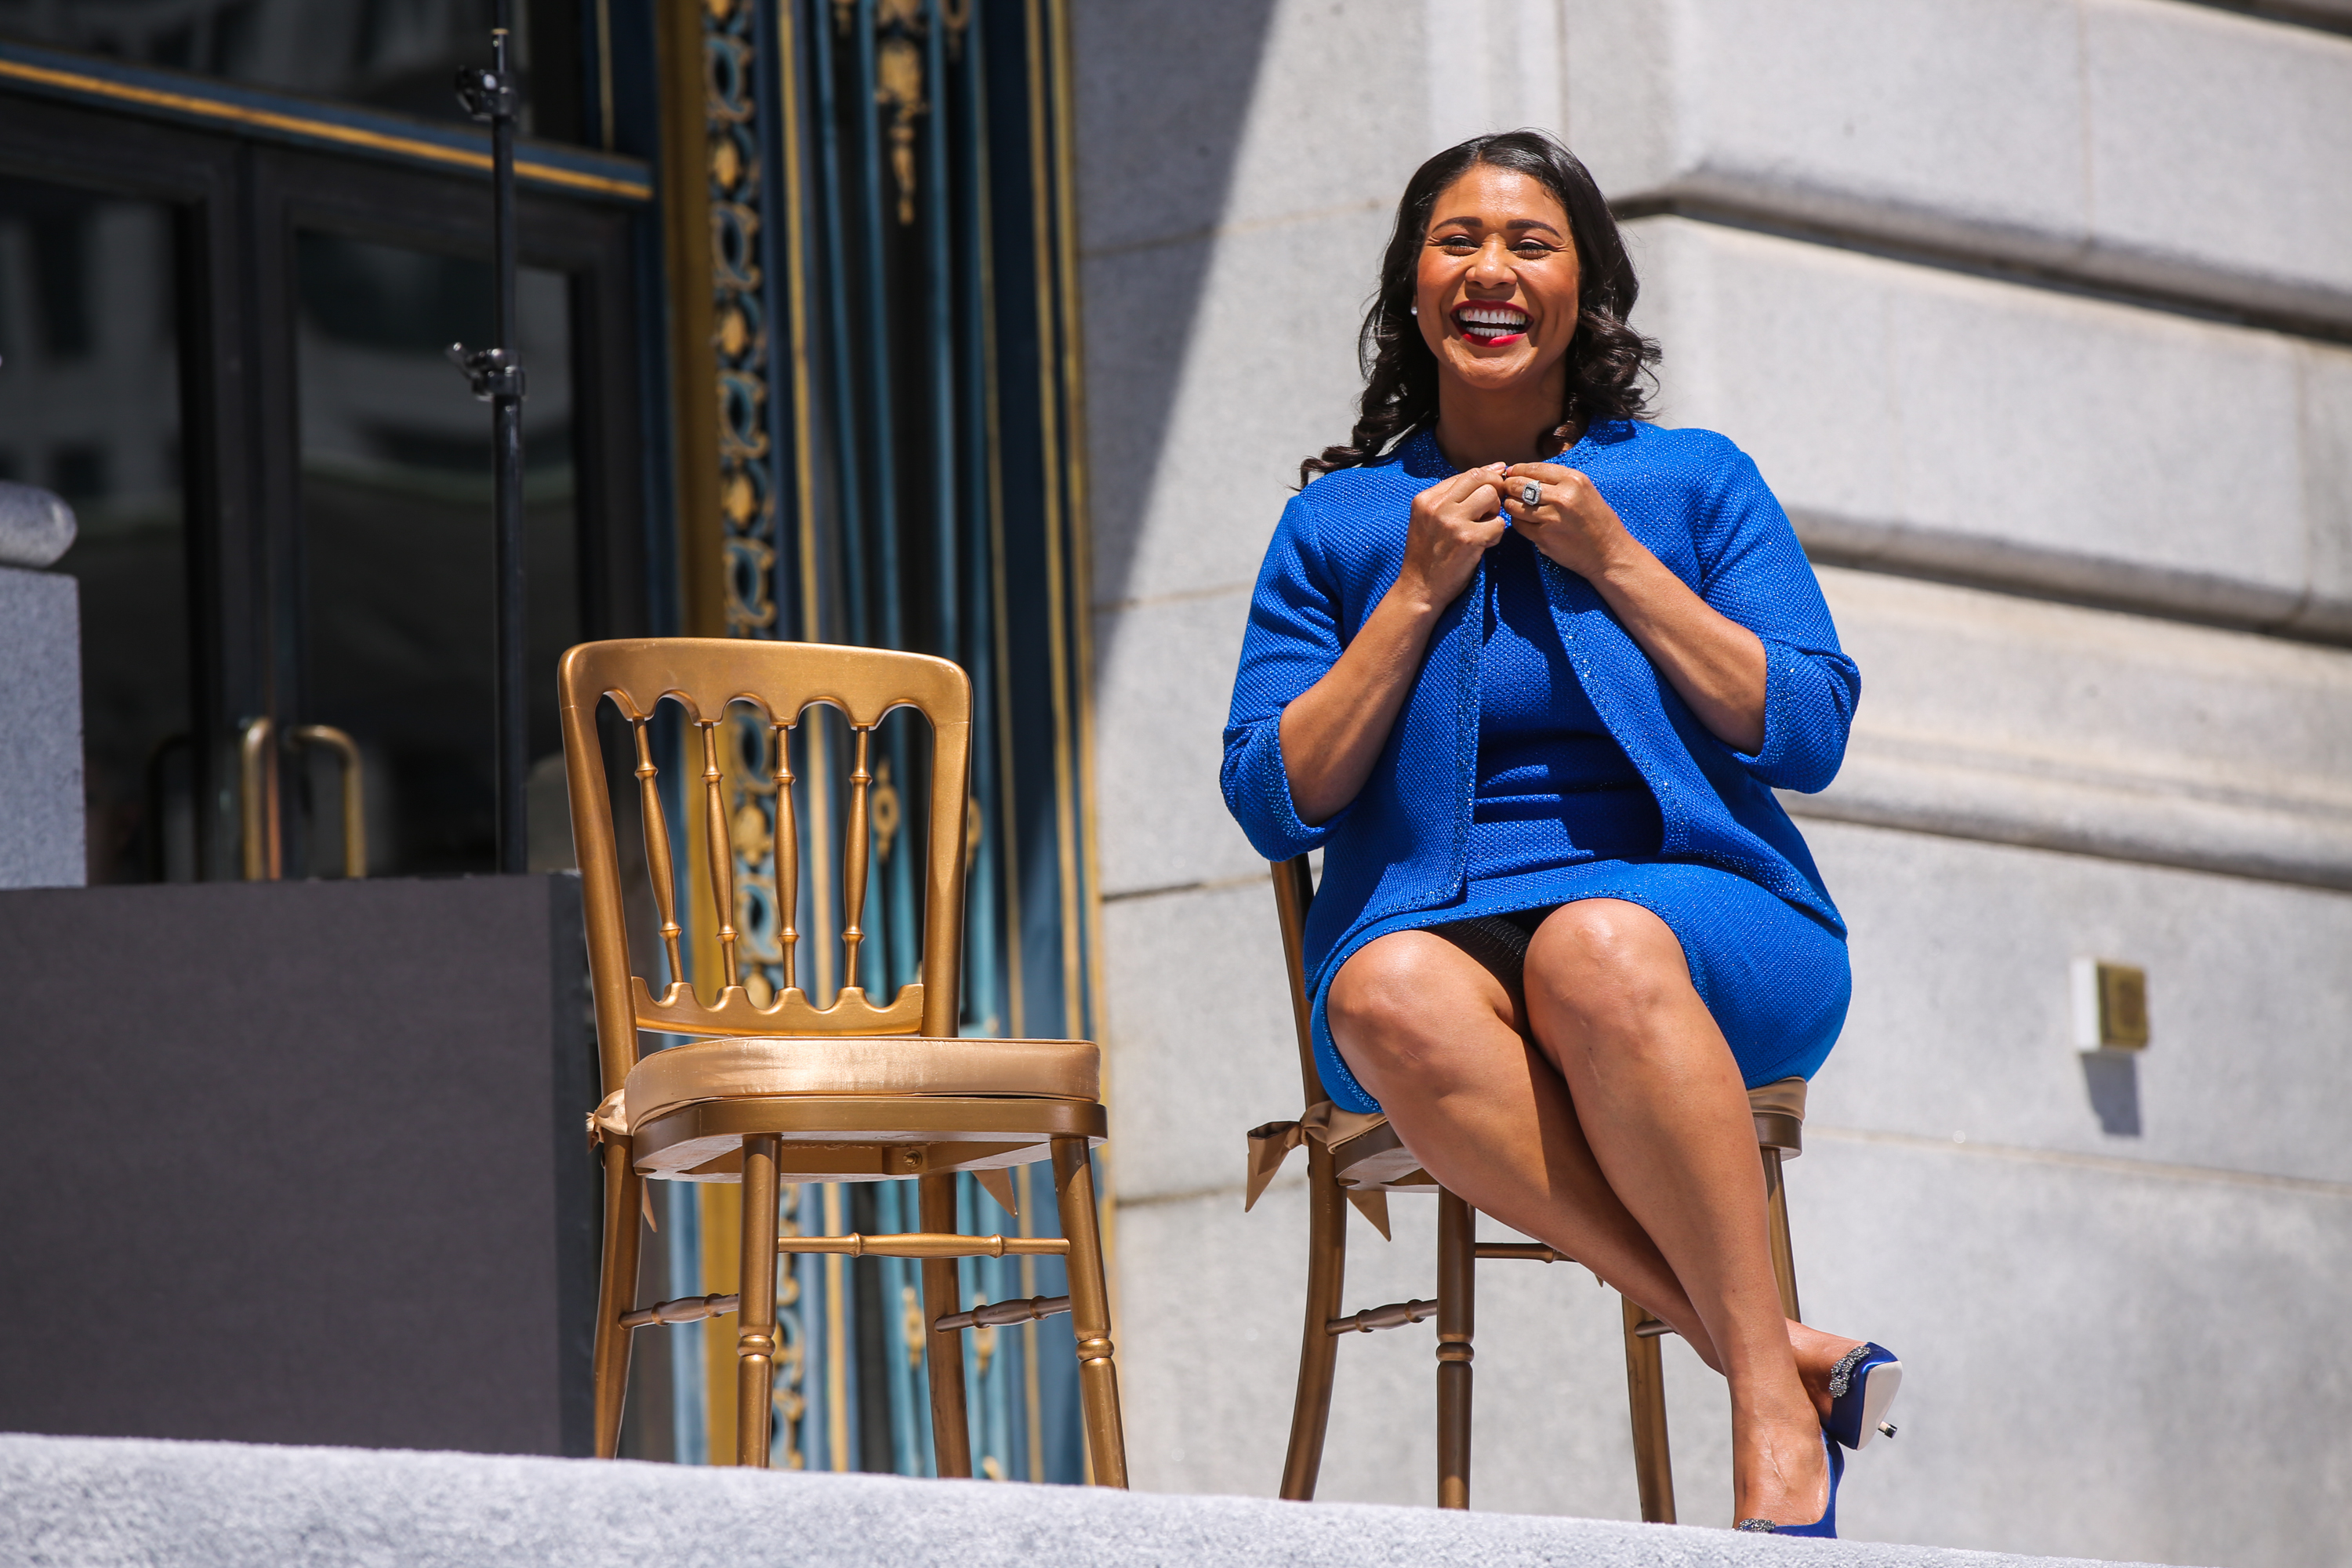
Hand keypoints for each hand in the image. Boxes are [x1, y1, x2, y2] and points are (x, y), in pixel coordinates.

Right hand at [1394, 465, 1508, 614]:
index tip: (1494, 489)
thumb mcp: (1428, 519)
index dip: (1487, 479)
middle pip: (1481, 478)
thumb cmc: (1428, 555)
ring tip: (1485, 528)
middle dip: (1494, 491)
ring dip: (1495, 512)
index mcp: (1426, 499)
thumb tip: (1495, 468)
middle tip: (1490, 511)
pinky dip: (1496, 535)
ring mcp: (1452, 522)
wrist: (1420, 588)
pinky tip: (1485, 546)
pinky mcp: (1469, 539)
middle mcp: (1437, 506)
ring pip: (1492, 496)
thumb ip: (1452, 497)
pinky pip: (1499, 524)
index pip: (1467, 474)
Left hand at [1500, 462, 1629, 579]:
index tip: (1511, 473)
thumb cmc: (1597, 521)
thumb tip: (1523, 472)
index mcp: (1573, 480)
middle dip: (1509, 486)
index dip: (1517, 470)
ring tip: (1517, 506)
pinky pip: (1518, 525)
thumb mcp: (1585, 490)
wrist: (1609, 552)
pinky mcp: (1543, 537)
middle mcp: (1561, 497)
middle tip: (1508, 490)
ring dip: (1510, 505)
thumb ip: (1558, 480)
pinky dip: (1518, 522)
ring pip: (1513, 505)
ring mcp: (1551, 518)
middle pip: (1518, 485)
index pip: (1533, 468)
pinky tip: (1526, 522)